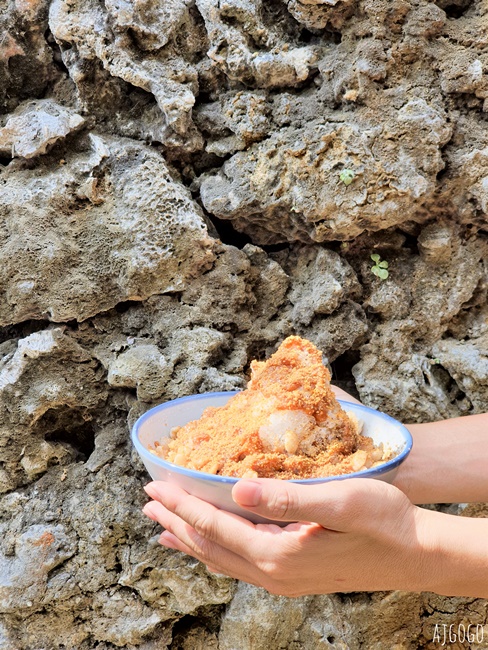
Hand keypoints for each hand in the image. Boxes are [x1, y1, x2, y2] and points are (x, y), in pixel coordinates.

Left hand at [142, 478, 430, 596]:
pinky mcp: (292, 575)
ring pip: (222, 559)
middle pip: (210, 546)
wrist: (415, 554)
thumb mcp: (341, 501)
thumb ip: (288, 499)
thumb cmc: (383, 522)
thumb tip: (236, 489)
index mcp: (278, 555)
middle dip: (176, 522)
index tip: (155, 488)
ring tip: (164, 527)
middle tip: (148, 503)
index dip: (183, 506)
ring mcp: (282, 579)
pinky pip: (239, 563)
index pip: (216, 527)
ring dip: (191, 538)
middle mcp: (273, 574)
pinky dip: (215, 549)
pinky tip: (212, 545)